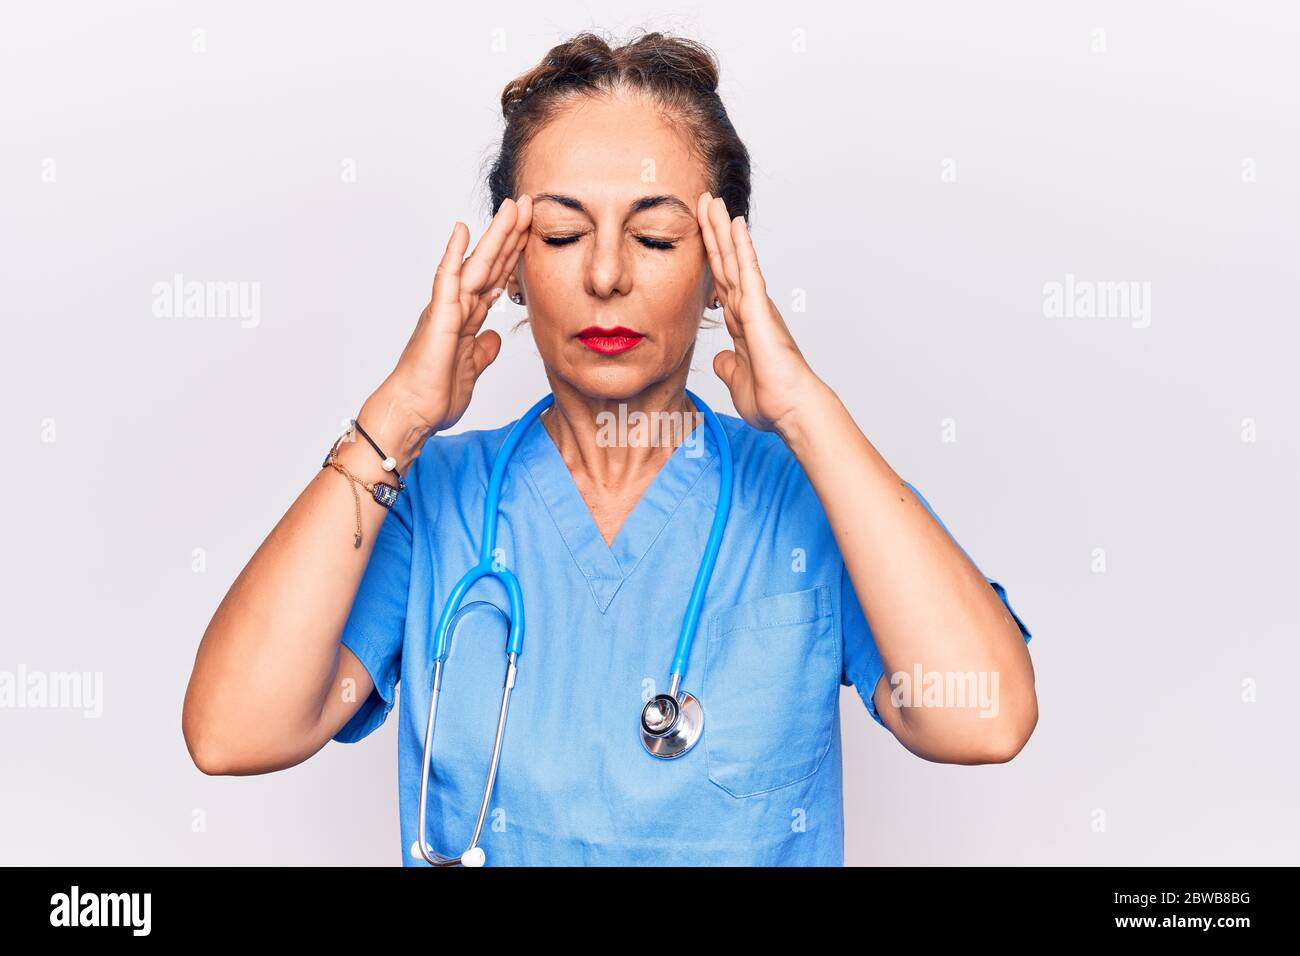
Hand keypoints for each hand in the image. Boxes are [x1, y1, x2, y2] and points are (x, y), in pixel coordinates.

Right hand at [378, 196, 532, 442]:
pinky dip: (455, 254)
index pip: (497, 278)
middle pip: (491, 263)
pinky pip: (448, 280)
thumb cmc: (434, 394)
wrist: (413, 412)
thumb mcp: (472, 369)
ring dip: (495, 235)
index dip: (515, 254)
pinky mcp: (439, 317)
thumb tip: (494, 337)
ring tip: (512, 208)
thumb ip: (483, 350)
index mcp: (467, 318)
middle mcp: (458, 307)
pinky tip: (462, 230)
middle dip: (511, 234)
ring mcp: (448, 309)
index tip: (532, 231)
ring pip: (476, 264)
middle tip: (529, 204)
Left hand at [695, 192, 825, 432]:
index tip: (701, 234)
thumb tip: (721, 357)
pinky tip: (735, 224)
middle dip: (714, 232)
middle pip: (725, 262)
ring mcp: (756, 305)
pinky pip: (748, 271)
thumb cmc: (772, 399)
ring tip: (712, 201)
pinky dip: (741, 247)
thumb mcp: (737, 379)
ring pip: (735, 259)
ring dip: (723, 229)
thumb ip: (728, 365)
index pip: (720, 281)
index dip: (710, 256)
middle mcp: (750, 308)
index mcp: (742, 322)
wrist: (791, 408)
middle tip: (703, 201)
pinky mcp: (761, 309)